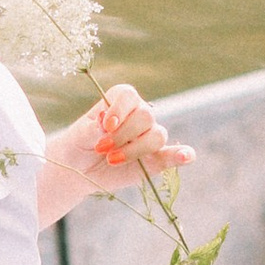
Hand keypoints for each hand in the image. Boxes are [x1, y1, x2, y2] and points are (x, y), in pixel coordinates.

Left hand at [61, 85, 192, 200]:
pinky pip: (173, 154)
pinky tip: (186, 156)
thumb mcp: (78, 135)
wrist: (78, 169)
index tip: (105, 126)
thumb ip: (92, 129)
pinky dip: (182, 154)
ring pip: (157, 136)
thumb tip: (105, 124)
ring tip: (112, 160)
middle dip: (123, 135)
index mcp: (121, 101)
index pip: (129, 96)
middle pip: (145, 116)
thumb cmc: (78, 144)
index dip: (120, 109)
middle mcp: (139, 115)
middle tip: (102, 149)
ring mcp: (149, 137)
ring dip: (135, 150)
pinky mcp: (155, 160)